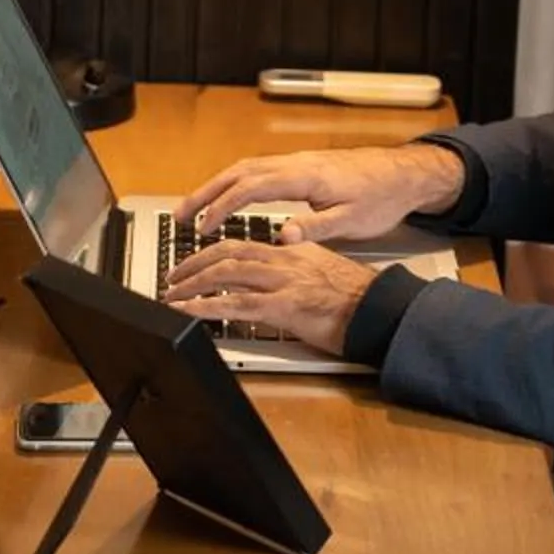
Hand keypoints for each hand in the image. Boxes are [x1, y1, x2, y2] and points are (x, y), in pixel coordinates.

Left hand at [163, 236, 376, 356]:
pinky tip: (188, 311)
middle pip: (228, 252)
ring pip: (226, 273)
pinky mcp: (284, 306)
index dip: (213, 251)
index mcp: (293, 250)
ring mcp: (284, 281)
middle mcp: (286, 259)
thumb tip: (269, 284)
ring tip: (173, 294)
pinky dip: (205, 306)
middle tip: (174, 276)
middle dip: (194, 262)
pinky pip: (235, 303)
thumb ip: (292, 274)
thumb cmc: (356, 300)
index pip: (244, 243)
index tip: (196, 260)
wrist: (380, 311)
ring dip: (193, 283)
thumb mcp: (320, 275)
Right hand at [176, 143, 463, 244]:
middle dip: (204, 192)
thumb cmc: (381, 196)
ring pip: (244, 168)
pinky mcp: (300, 166)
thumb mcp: (352, 220)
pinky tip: (226, 197)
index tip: (203, 227)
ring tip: (193, 209)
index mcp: (304, 176)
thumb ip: (315, 228)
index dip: (222, 207)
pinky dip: (234, 182)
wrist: (403, 174)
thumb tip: (282, 236)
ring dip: (215, 186)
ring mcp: (296, 162)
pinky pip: (257, 170)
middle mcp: (295, 164)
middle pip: (238, 172)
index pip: (250, 188)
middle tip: (179, 216)